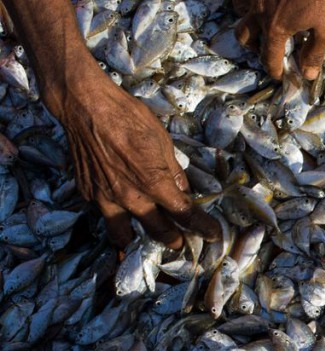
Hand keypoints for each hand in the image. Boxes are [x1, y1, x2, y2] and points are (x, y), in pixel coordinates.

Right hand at [53, 71, 219, 248]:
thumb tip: (182, 190)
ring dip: (137, 239)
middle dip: (174, 240)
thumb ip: (173, 171)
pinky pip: (104, 213)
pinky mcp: (87, 193)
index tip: (212, 234)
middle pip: (159, 232)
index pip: (185, 215)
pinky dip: (115, 215)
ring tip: (144, 238)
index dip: (202, 227)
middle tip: (181, 244)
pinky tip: (119, 209)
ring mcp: (106, 198)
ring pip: (123, 234)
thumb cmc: (129, 117)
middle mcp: (131, 198)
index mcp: (155, 184)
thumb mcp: (162, 141)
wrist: (85, 106)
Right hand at [234, 0, 324, 80]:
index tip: (278, 75)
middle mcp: (259, 12)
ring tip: (262, 23)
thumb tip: (308, 75)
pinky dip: (248, 2)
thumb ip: (315, 52)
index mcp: (276, 28)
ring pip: (239, 12)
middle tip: (266, 48)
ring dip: (248, 21)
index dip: (274, 70)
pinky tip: (263, 2)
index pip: (269, 57)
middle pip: (244, 37)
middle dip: (253, 47)